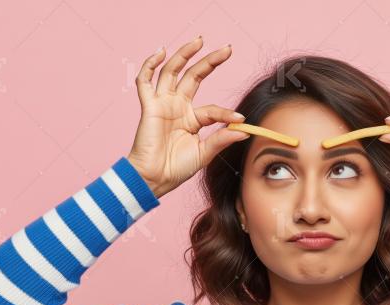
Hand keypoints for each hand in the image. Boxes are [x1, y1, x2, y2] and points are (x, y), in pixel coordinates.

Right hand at [127, 36, 248, 198]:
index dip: (226, 113)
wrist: (154, 179)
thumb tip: (245, 129)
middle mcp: (178, 106)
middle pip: (194, 76)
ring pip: (172, 72)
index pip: (213, 108)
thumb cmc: (176, 168)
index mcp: (192, 119)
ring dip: (184, 54)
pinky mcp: (149, 106)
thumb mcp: (204, 153)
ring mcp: (163, 104)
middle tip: (227, 49)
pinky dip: (150, 65)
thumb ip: (222, 139)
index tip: (240, 119)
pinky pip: (145, 81)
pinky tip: (161, 52)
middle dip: (210, 61)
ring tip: (198, 40)